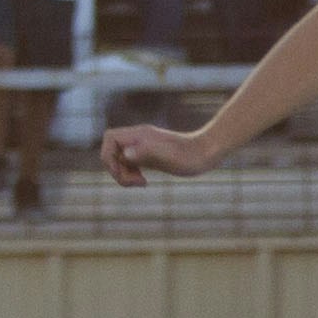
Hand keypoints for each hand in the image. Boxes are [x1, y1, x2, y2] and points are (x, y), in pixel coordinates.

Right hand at [99, 119, 222, 182]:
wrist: (208, 153)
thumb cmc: (190, 156)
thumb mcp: (168, 157)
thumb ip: (146, 153)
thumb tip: (124, 154)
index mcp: (140, 135)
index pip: (110, 139)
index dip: (109, 157)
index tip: (123, 172)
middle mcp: (139, 138)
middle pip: (112, 151)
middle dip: (116, 169)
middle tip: (136, 181)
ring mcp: (143, 147)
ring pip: (120, 159)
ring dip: (124, 174)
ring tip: (141, 183)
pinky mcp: (149, 156)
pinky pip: (130, 164)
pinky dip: (131, 174)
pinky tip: (144, 182)